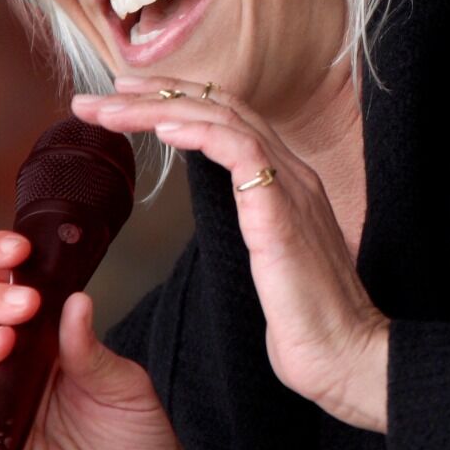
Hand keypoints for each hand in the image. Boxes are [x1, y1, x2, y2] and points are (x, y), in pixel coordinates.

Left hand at [72, 76, 390, 432]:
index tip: (127, 101)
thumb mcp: (271, 264)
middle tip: (103, 93)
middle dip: (157, 94)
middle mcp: (292, 174)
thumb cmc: (309, 324)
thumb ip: (253, 230)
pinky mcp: (282, 213)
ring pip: (223, 119)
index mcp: (287, 184)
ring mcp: (291, 188)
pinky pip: (241, 151)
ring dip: (160, 108)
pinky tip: (163, 127)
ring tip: (111, 108)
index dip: (178, 102)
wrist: (347, 357)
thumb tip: (228, 223)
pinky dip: (199, 132)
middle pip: (221, 106)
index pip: (230, 120)